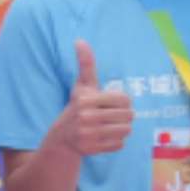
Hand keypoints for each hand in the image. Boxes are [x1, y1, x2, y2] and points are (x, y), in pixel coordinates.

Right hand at [47, 40, 131, 157]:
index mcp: (85, 100)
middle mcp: (85, 117)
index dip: (122, 102)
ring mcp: (87, 135)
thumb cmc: (77, 108)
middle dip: (123, 116)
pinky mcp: (91, 150)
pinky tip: (104, 139)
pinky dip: (115, 142)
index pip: (124, 100)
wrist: (61, 138)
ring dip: (121, 129)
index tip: (112, 104)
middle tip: (111, 117)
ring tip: (109, 127)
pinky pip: (119, 144)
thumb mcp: (82, 86)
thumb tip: (80, 40)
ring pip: (126, 130)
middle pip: (128, 116)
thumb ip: (85, 64)